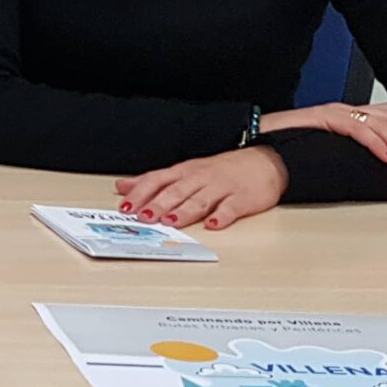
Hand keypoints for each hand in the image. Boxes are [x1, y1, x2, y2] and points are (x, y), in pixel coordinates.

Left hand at [115, 147, 288, 230]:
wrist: (264, 161)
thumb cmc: (220, 169)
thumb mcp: (184, 171)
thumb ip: (154, 181)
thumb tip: (123, 186)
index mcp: (184, 172)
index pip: (157, 180)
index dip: (140, 193)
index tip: (125, 207)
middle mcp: (200, 178)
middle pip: (176, 191)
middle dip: (158, 204)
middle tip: (143, 217)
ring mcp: (222, 187)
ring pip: (200, 199)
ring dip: (184, 211)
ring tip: (170, 222)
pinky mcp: (243, 198)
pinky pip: (231, 208)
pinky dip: (222, 216)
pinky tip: (213, 225)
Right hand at [263, 99, 386, 170]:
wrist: (257, 141)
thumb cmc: (290, 147)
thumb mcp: (331, 148)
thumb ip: (353, 150)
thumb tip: (385, 162)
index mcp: (349, 114)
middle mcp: (345, 109)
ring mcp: (333, 113)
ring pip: (378, 123)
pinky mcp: (321, 120)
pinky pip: (355, 129)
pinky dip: (375, 143)